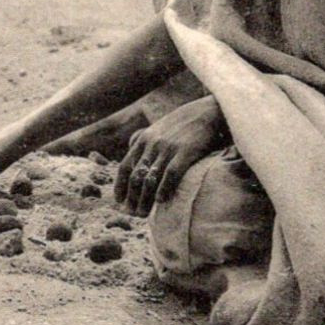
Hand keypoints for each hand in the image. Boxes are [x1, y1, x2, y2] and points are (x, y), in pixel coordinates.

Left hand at [115, 96, 227, 216]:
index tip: (118, 201)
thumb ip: (143, 136)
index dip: (120, 186)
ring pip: (151, 178)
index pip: (125, 166)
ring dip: (145, 199)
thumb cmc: (182, 122)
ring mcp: (168, 148)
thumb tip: (129, 145)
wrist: (206, 111)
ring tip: (143, 213)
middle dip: (132, 198)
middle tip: (131, 214)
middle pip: (136, 176)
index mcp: (143, 140)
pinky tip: (160, 200)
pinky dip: (164, 189)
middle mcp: (152, 144)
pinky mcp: (185, 152)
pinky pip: (170, 174)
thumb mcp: (157, 126)